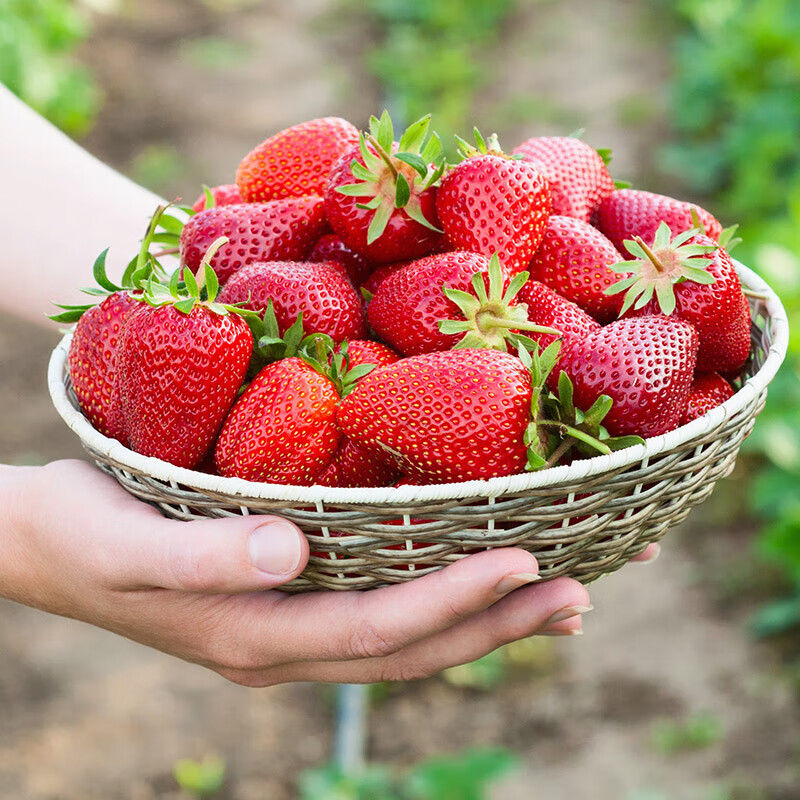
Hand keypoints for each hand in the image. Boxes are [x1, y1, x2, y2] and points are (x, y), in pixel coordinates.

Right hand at [1, 460, 652, 686]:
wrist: (43, 544)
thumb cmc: (81, 532)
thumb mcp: (128, 542)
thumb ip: (206, 556)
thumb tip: (295, 554)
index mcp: (259, 634)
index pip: (380, 628)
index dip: (456, 601)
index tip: (528, 561)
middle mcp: (288, 641)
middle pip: (415, 646)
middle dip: (500, 623)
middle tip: (582, 592)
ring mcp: (292, 624)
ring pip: (410, 635)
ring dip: (489, 619)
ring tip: (564, 596)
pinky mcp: (290, 596)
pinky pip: (385, 607)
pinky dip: (445, 599)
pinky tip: (482, 577)